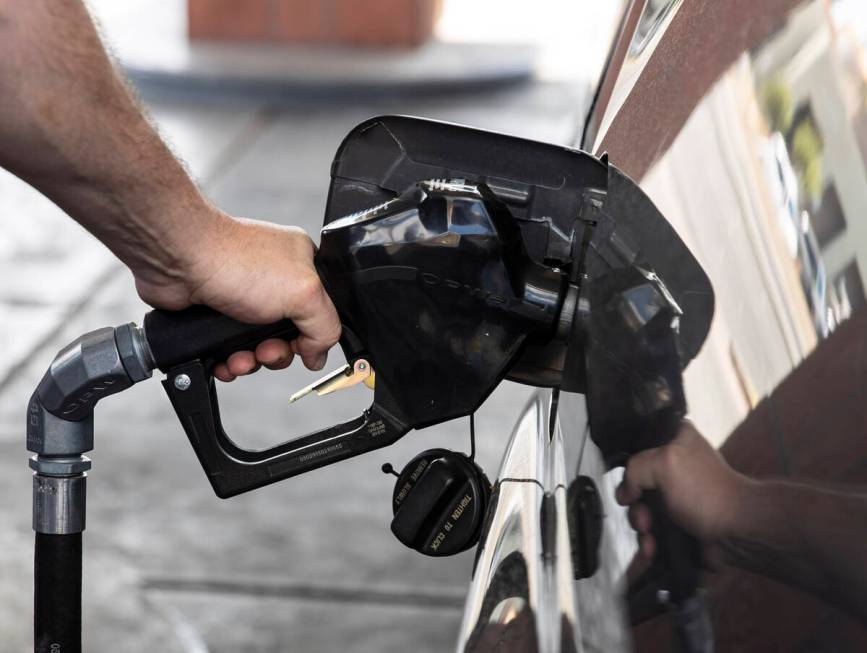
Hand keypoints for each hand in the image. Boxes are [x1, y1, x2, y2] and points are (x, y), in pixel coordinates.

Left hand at [133, 212, 340, 380]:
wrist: (179, 260)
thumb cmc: (235, 260)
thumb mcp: (304, 294)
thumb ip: (325, 326)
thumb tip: (319, 354)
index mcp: (302, 267)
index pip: (320, 312)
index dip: (311, 336)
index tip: (301, 347)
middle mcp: (274, 281)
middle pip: (289, 335)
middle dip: (277, 353)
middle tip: (266, 351)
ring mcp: (245, 297)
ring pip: (258, 346)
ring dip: (251, 361)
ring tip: (241, 358)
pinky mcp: (218, 314)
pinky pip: (230, 349)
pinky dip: (229, 361)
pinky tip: (225, 361)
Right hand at [615, 421, 748, 564]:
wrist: (738, 532)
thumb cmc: (705, 492)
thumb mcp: (664, 463)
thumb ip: (635, 469)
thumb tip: (626, 494)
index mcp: (676, 438)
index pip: (638, 446)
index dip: (629, 469)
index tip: (631, 490)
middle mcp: (675, 463)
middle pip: (637, 482)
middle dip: (636, 506)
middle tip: (644, 520)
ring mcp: (677, 493)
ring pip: (642, 507)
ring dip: (641, 526)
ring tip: (649, 539)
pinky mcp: (679, 518)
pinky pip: (654, 526)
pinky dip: (649, 538)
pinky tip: (651, 549)